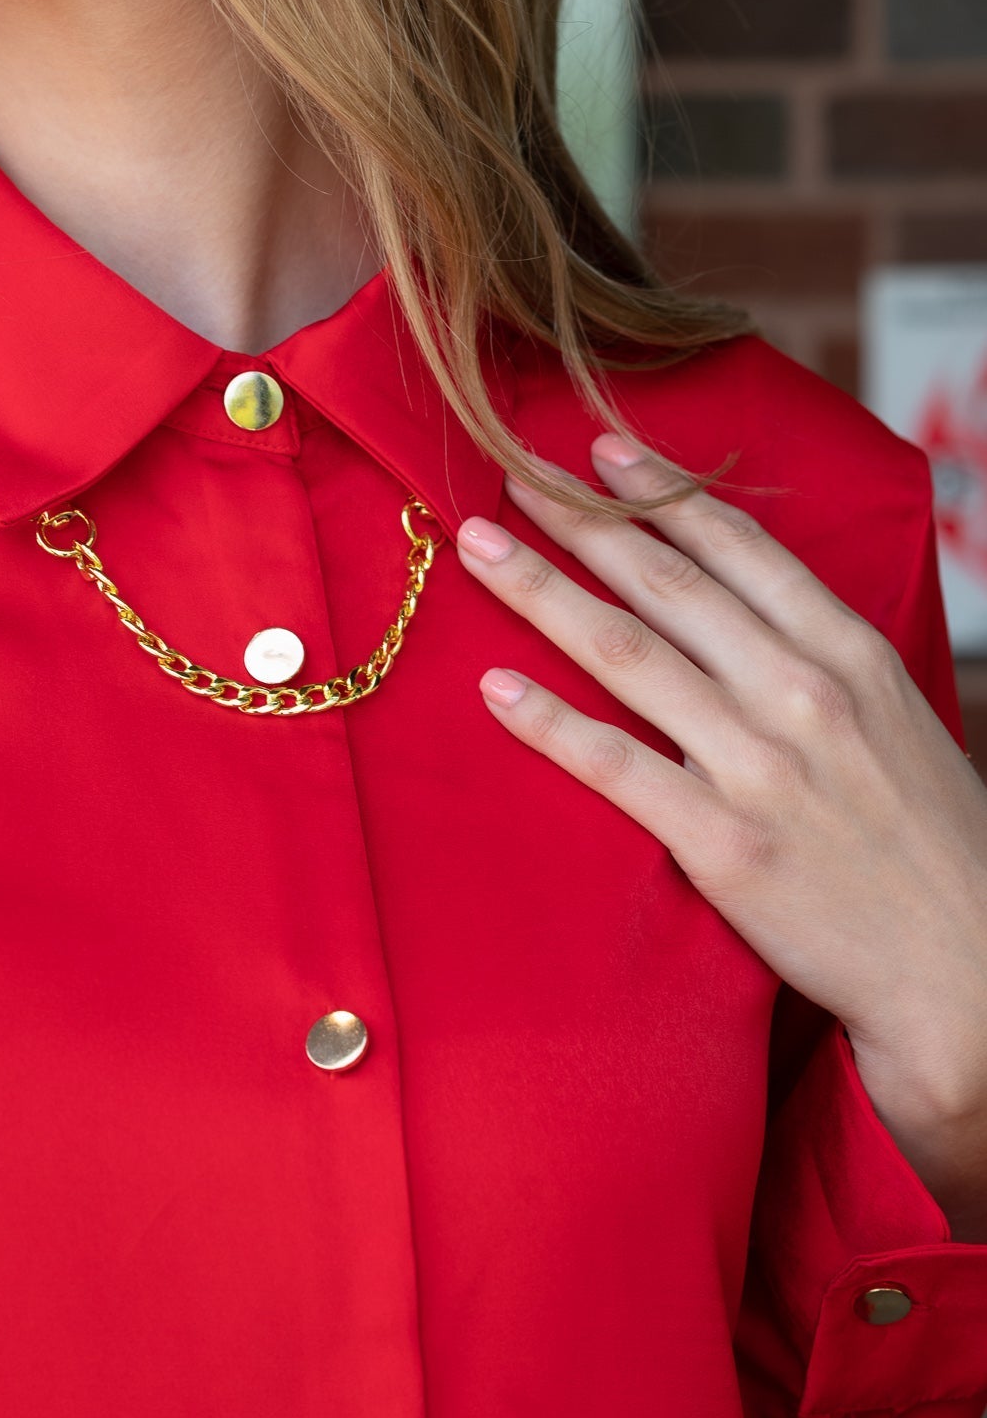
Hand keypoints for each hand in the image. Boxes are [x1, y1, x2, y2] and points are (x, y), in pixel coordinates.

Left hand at [455, 432, 986, 1237]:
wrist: (963, 965)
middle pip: (668, 585)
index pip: (741, 549)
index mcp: (849, 652)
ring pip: (628, 655)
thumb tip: (750, 612)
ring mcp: (759, 766)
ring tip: (479, 549)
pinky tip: (497, 688)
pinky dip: (551, 722)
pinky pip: (617, 766)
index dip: (663, 494)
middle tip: (510, 473)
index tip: (601, 452)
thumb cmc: (931, 844)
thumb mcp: (899, 718)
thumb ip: (823, 659)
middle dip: (581, 521)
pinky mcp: (722, 843)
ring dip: (542, 592)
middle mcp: (801, 693)